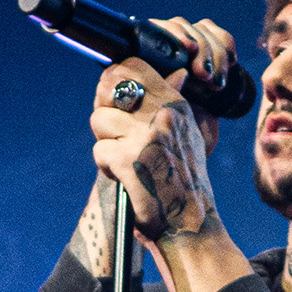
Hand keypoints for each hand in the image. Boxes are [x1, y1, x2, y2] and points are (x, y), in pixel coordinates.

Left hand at [90, 16, 234, 245]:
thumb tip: (178, 73)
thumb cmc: (185, 184)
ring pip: (99, 121)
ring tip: (128, 163)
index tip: (114, 101)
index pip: (132, 66)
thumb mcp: (189, 136)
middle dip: (105, 111)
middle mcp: (163, 114)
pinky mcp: (130, 160)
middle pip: (109, 89)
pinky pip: (100, 152)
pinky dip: (108, 169)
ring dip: (106, 145)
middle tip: (114, 135)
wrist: (191, 225)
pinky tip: (127, 179)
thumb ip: (174, 104)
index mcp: (176, 104)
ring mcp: (146, 136)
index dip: (113, 80)